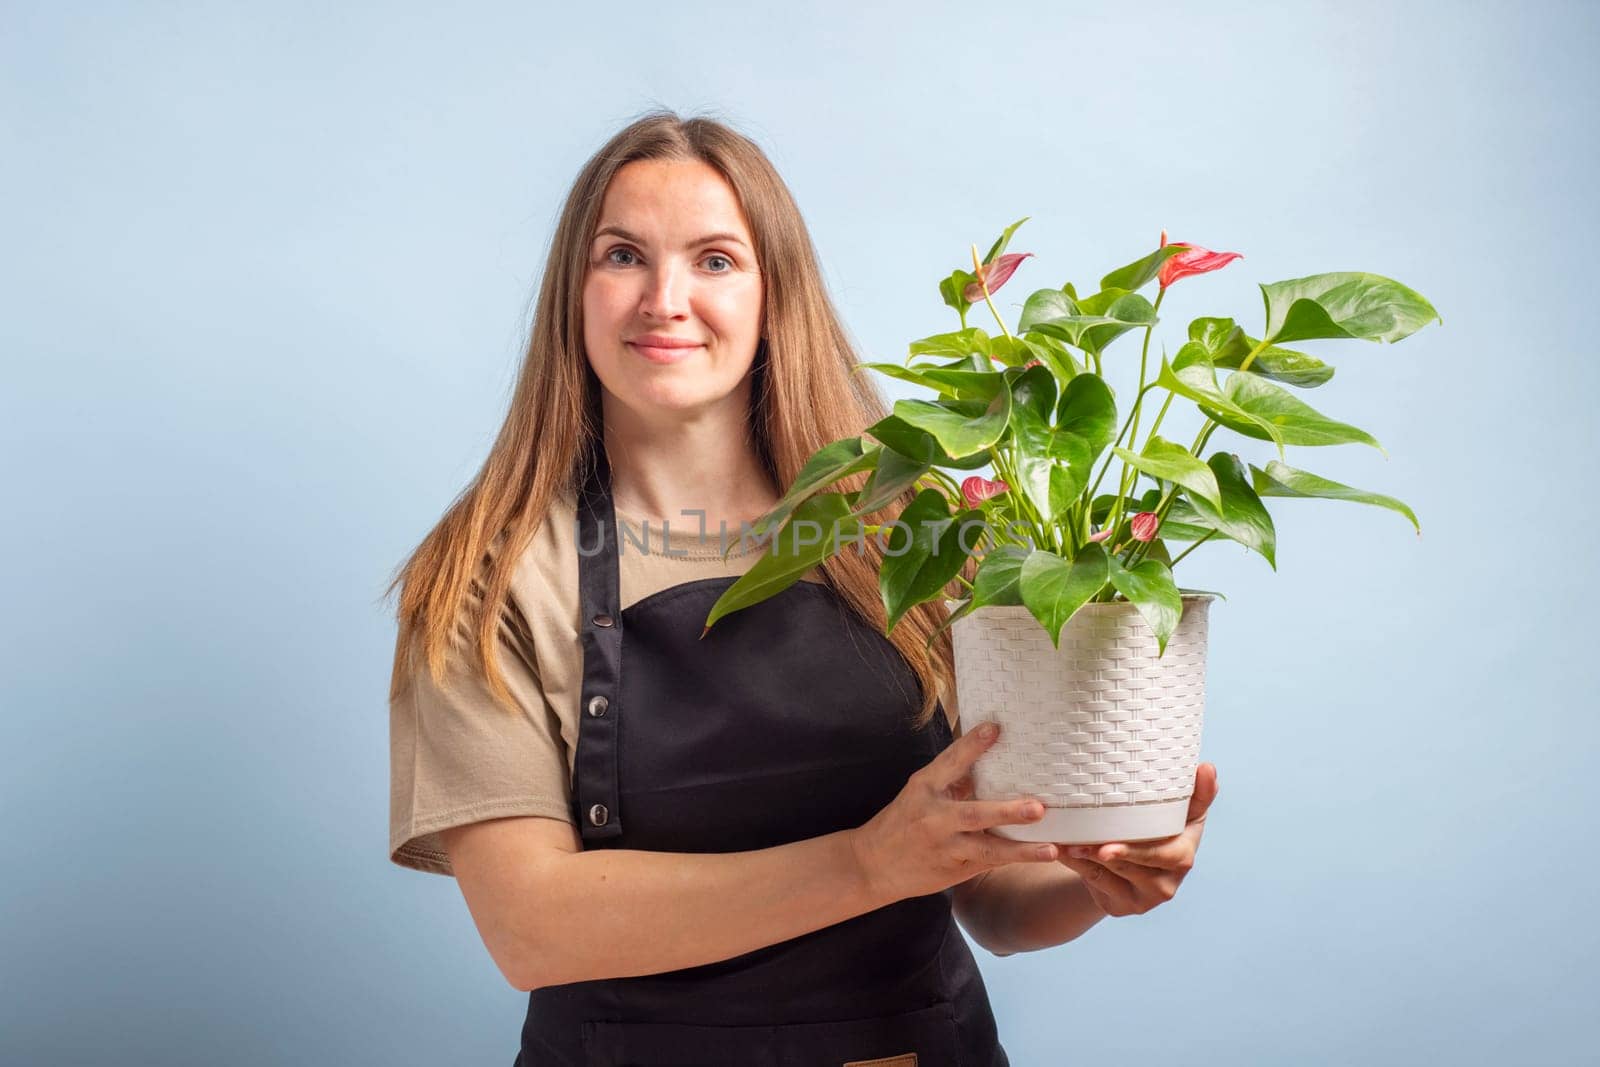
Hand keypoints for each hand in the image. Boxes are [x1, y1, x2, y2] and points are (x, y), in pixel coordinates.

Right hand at [850, 721, 1061, 905]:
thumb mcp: (921, 792)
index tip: (995, 728)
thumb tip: (992, 755)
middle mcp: (934, 818)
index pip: (950, 762)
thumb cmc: (904, 820)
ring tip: (1050, 849)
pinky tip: (1043, 857)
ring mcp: (945, 847)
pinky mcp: (954, 870)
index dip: (972, 744)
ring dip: (1020, 849)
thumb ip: (953, 778)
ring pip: (987, 850)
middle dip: (1007, 812)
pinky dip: (1015, 859)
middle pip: (973, 814)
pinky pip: (989, 864)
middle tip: (1038, 808)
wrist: (873, 865)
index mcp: (925, 788)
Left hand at [1054, 762, 1217, 917]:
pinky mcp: (1119, 907)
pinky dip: (1076, 867)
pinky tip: (1061, 852)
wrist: (1138, 862)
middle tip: (1077, 845)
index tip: (1107, 848)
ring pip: (1108, 877)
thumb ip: (1197, 793)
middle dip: (1101, 855)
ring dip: (1083, 860)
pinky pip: (1095, 885)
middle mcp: (1167, 884)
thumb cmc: (1163, 829)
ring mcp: (1142, 900)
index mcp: (1183, 857)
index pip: (1163, 855)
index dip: (1135, 852)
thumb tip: (1207, 768)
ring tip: (1062, 844)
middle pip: (1130, 868)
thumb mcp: (1182, 811)